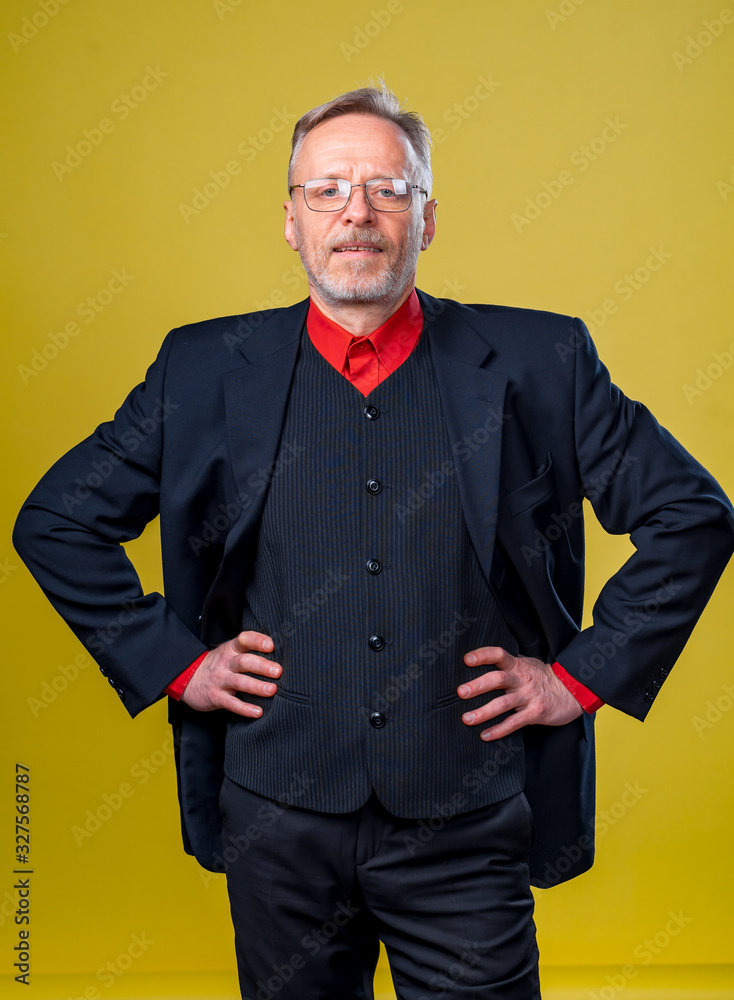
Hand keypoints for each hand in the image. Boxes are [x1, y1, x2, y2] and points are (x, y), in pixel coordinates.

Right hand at [181, 631, 280, 717]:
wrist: (187, 677)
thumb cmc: (217, 664)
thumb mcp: (229, 652)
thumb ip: (248, 651)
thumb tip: (278, 654)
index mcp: (230, 649)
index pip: (244, 640)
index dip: (257, 641)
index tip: (271, 645)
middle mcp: (226, 663)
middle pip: (244, 661)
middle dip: (262, 666)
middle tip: (278, 671)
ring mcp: (220, 680)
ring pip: (239, 682)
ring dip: (256, 686)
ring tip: (272, 690)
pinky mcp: (215, 697)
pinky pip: (231, 703)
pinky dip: (244, 708)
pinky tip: (257, 712)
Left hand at [458, 646, 582, 740]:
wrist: (572, 690)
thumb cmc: (543, 677)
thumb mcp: (527, 663)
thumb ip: (508, 663)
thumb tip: (483, 659)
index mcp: (518, 665)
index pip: (499, 655)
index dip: (483, 655)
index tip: (466, 660)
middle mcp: (522, 679)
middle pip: (498, 679)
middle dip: (478, 686)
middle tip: (461, 692)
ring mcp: (529, 696)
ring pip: (503, 704)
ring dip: (483, 712)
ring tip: (466, 719)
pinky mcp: (535, 713)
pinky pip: (514, 723)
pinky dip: (499, 730)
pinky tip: (485, 735)